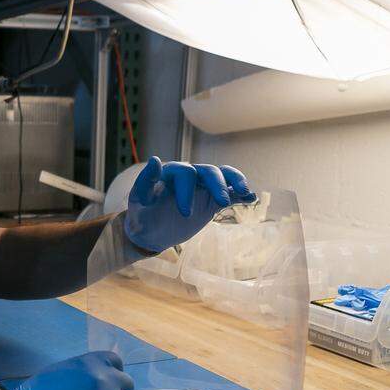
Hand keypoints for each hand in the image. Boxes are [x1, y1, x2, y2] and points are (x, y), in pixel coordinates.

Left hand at [124, 156, 254, 253]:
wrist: (151, 230)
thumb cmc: (142, 213)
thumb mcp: (138, 201)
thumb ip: (145, 182)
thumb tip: (155, 159)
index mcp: (170, 174)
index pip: (184, 173)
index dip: (186, 190)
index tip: (184, 213)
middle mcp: (189, 176)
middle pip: (208, 172)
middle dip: (216, 185)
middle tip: (220, 202)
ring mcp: (202, 187)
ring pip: (222, 176)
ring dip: (235, 181)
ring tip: (244, 192)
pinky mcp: (211, 200)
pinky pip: (230, 193)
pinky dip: (241, 194)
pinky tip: (251, 198)